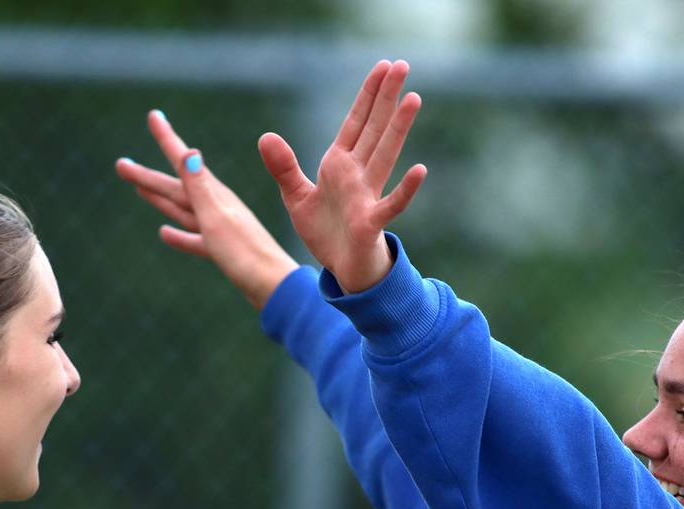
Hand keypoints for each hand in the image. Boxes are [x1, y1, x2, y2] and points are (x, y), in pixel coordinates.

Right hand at [116, 110, 298, 309]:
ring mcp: (219, 229)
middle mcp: (216, 207)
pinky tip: (165, 234)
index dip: (166, 139)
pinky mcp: (222, 251)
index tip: (153, 115)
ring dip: (160, 198)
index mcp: (214, 196)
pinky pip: (194, 238)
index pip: (184, 161)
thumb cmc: (245, 255)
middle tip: (120, 164)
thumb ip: (201, 189)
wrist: (273, 289)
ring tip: (139, 188)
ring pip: (182, 209)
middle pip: (175, 187)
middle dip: (148, 176)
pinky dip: (179, 235)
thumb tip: (189, 152)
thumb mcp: (217, 220)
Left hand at [258, 59, 427, 292]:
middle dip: (386, 98)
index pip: (355, 123)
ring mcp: (367, 197)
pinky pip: (391, 204)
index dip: (367, 95)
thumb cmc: (325, 232)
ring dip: (398, 129)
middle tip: (403, 65)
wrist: (339, 269)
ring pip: (385, 157)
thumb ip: (283, 167)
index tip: (383, 66)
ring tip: (412, 99)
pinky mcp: (370, 223)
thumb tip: (264, 136)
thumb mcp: (295, 197)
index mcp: (339, 165)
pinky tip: (419, 170)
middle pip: (374, 130)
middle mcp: (357, 175)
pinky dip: (405, 190)